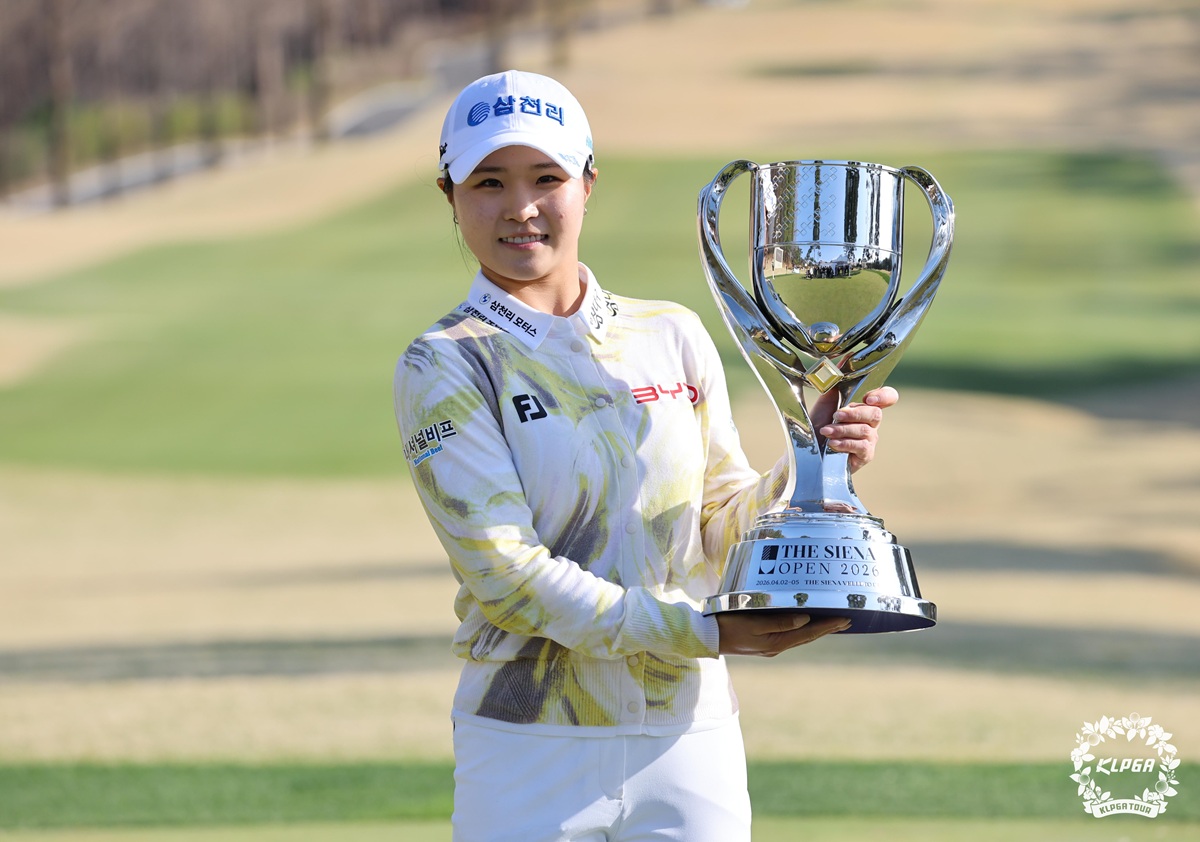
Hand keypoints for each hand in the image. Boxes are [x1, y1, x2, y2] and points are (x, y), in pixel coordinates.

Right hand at [717, 612, 850, 655]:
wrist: (707, 638)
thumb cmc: (728, 626)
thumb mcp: (754, 623)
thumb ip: (780, 621)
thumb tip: (805, 619)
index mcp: (776, 643)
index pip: (808, 633)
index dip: (828, 626)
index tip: (845, 619)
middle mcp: (776, 646)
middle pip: (808, 636)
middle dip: (828, 628)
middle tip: (847, 620)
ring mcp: (770, 645)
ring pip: (800, 636)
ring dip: (818, 629)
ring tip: (833, 622)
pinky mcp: (763, 641)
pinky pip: (790, 634)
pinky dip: (803, 629)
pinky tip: (807, 623)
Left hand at [818, 386, 897, 472]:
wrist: (810, 447)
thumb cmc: (820, 424)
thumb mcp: (825, 403)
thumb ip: (834, 387)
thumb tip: (840, 368)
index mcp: (865, 406)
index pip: (888, 397)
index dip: (884, 396)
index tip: (868, 399)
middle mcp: (871, 422)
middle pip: (875, 413)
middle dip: (854, 414)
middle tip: (836, 415)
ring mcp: (870, 439)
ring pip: (864, 430)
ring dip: (842, 430)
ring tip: (826, 431)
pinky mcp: (866, 454)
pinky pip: (861, 446)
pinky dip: (844, 443)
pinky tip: (832, 443)